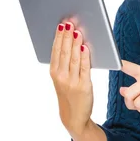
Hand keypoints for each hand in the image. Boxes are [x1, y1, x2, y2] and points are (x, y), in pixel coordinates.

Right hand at [49, 19, 92, 135]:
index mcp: (54, 73)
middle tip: (70, 23)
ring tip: (78, 31)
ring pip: (74, 58)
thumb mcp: (62, 79)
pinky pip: (84, 68)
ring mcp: (72, 81)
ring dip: (76, 44)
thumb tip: (71, 42)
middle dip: (67, 36)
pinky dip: (85, 57)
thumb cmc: (69, 94)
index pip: (56, 51)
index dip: (59, 37)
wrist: (74, 117)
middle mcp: (61, 76)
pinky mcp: (83, 86)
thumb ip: (64, 63)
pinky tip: (85, 47)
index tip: (61, 25)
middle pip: (64, 52)